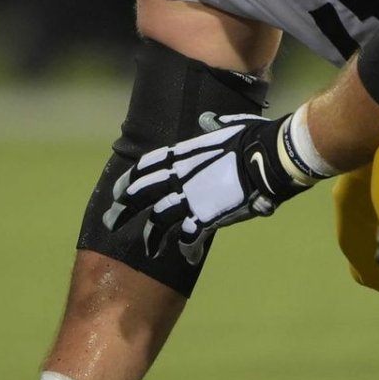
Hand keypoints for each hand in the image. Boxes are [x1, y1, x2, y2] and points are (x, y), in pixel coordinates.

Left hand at [105, 112, 324, 262]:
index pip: (144, 168)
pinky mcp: (204, 218)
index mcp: (181, 155)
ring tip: (148, 251)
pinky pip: (188, 239)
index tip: (118, 192)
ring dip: (150, 237)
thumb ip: (213, 127)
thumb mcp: (228, 127)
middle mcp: (178, 177)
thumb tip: (208, 121)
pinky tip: (189, 258)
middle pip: (139, 196)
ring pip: (157, 221)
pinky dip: (187, 250)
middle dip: (122, 210)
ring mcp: (189, 199)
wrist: (268, 158)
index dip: (128, 182)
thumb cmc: (253, 138)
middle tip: (111, 223)